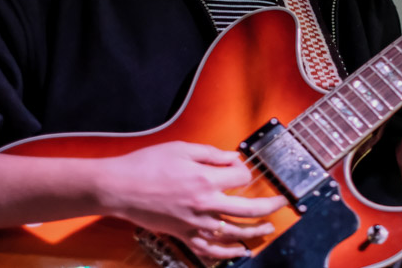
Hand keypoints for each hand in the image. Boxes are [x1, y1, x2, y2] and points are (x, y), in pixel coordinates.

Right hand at [96, 141, 285, 259]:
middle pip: (248, 209)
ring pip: (233, 232)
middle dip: (269, 206)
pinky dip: (226, 253)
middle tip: (282, 203)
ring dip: (254, 231)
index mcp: (206, 179)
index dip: (246, 171)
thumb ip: (212, 154)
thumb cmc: (147, 164)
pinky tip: (239, 252)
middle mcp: (204, 204)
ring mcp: (194, 223)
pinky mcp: (183, 234)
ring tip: (268, 228)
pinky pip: (209, 249)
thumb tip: (234, 158)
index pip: (241, 178)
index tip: (241, 168)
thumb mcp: (182, 149)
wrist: (119, 187)